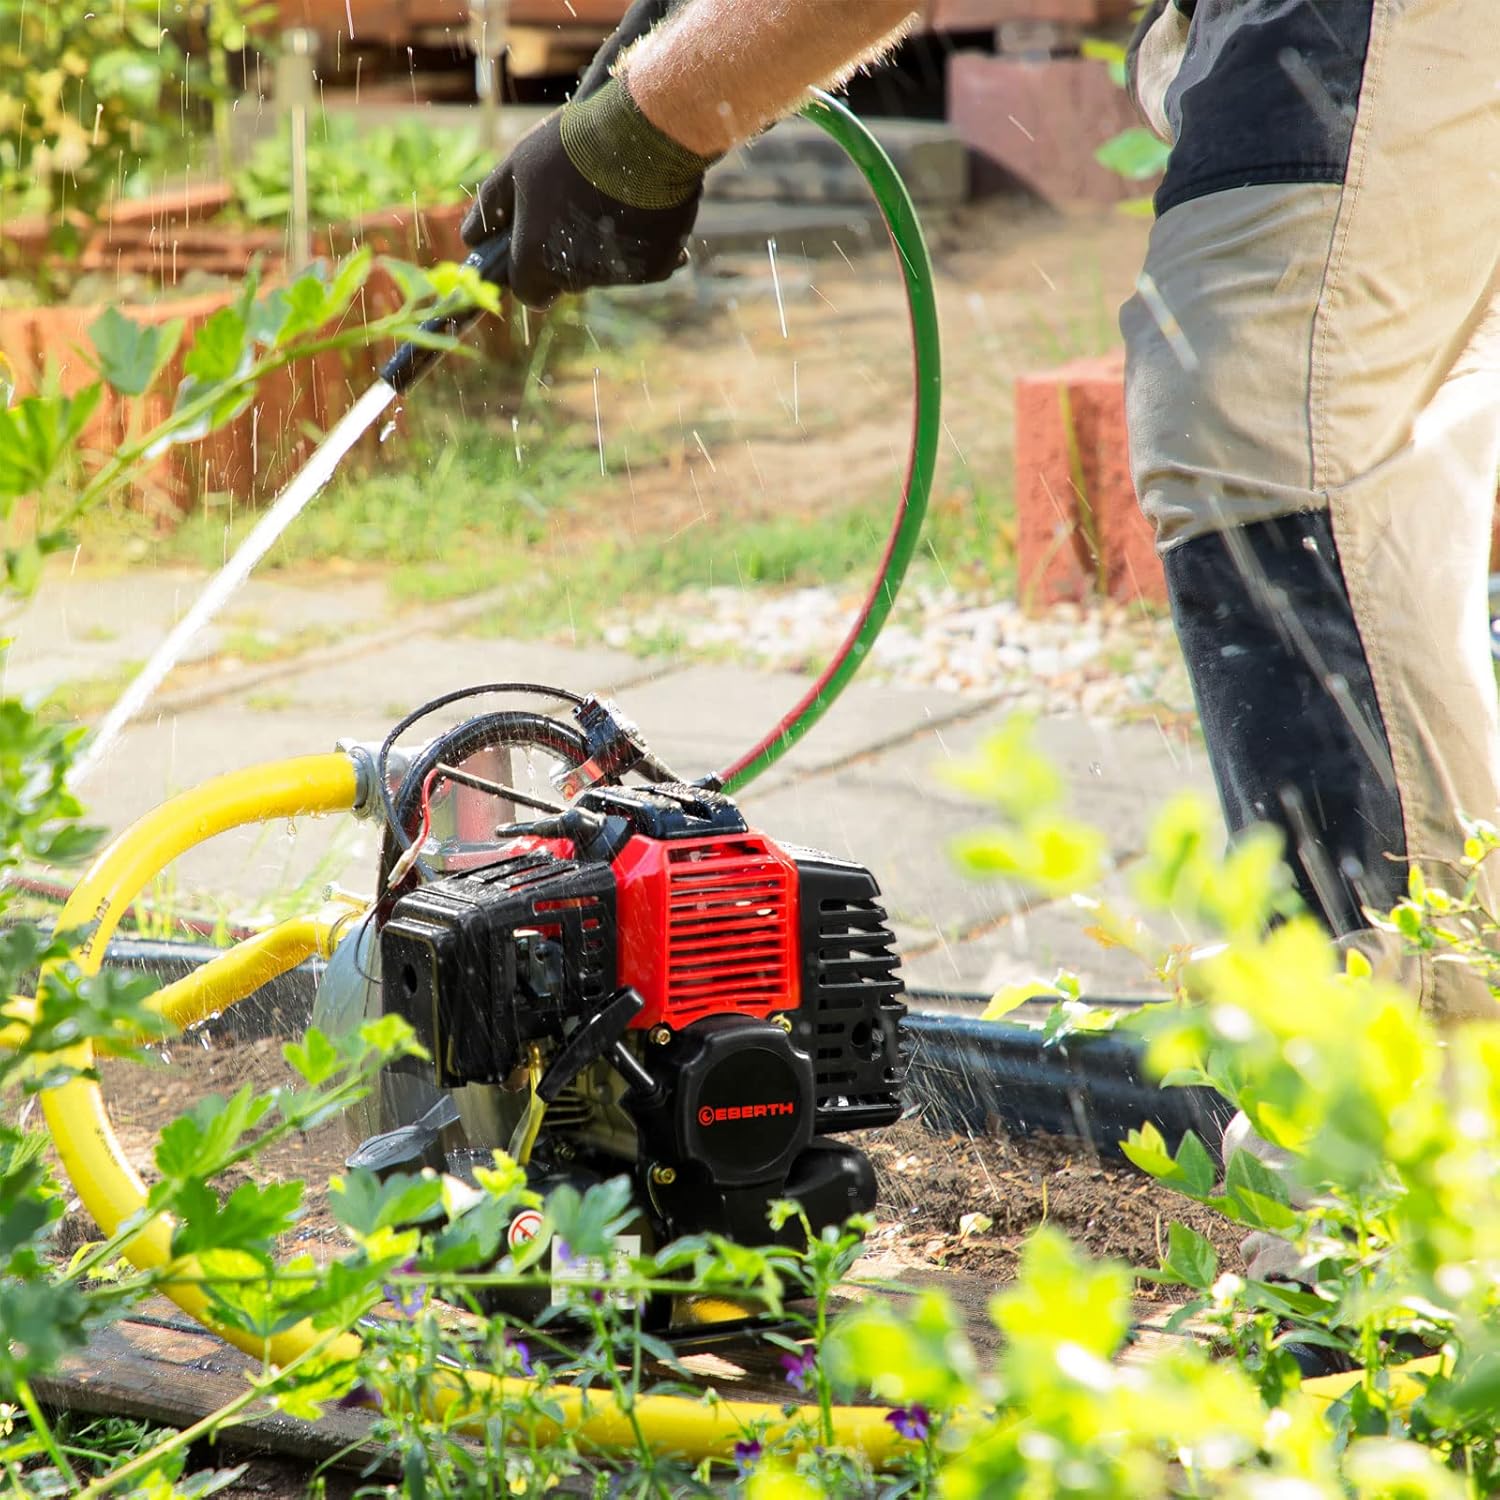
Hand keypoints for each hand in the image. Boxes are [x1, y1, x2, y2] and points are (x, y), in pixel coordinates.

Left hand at [460, 85, 707, 310]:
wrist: (643, 131)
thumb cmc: (572, 145)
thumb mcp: (518, 165)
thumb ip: (491, 207)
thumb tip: (471, 239)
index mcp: (537, 256)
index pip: (529, 294)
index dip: (529, 273)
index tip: (537, 248)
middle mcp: (576, 275)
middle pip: (568, 282)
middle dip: (567, 254)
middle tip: (577, 206)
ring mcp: (618, 274)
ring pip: (605, 273)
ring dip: (603, 246)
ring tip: (610, 197)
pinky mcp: (655, 266)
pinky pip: (642, 264)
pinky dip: (639, 243)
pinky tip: (640, 207)